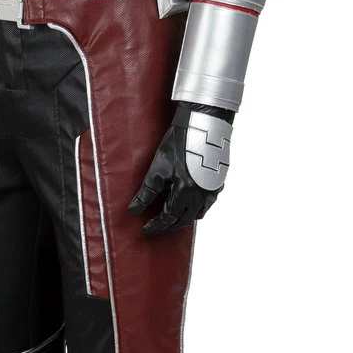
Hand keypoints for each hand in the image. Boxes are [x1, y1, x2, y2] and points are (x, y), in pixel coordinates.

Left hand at [128, 104, 232, 234]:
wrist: (202, 124)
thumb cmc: (178, 143)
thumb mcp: (158, 167)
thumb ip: (147, 192)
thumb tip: (134, 210)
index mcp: (185, 193)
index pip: (169, 218)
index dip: (157, 225)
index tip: (146, 229)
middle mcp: (201, 196)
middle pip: (184, 220)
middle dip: (169, 225)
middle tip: (157, 226)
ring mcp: (212, 190)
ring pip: (198, 213)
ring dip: (184, 218)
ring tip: (172, 216)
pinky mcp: (218, 182)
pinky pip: (207, 203)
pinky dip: (196, 208)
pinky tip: (189, 202)